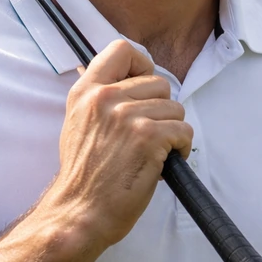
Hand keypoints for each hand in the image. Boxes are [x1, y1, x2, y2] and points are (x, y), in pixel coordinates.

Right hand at [41, 40, 192, 247]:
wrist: (80, 212)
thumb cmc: (83, 175)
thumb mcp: (78, 122)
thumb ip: (99, 98)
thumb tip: (125, 79)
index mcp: (86, 91)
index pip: (121, 49)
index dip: (141, 64)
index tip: (143, 87)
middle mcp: (105, 98)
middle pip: (159, 82)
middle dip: (161, 109)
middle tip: (146, 135)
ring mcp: (127, 116)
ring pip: (175, 108)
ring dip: (171, 131)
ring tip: (153, 151)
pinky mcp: (148, 137)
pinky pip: (183, 130)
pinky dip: (181, 148)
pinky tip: (164, 162)